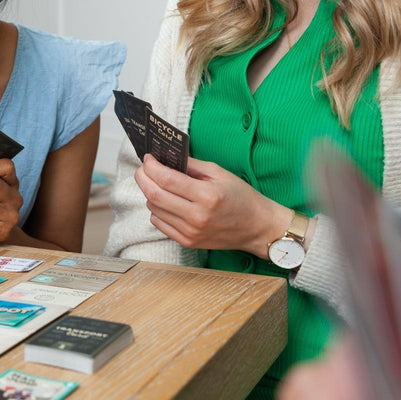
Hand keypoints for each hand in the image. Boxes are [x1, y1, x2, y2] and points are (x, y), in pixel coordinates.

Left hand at [134, 154, 288, 256]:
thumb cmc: (241, 197)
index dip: (151, 167)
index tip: (148, 158)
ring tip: (157, 184)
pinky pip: (159, 224)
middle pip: (154, 195)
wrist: (257, 227)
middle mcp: (196, 216)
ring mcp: (190, 232)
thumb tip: (166, 157)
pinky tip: (165, 202)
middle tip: (143, 169)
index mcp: (206, 196)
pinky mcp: (187, 242)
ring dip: (149, 193)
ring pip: (154, 209)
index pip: (166, 179)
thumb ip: (191, 165)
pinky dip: (156, 210)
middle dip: (143, 178)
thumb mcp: (220, 173)